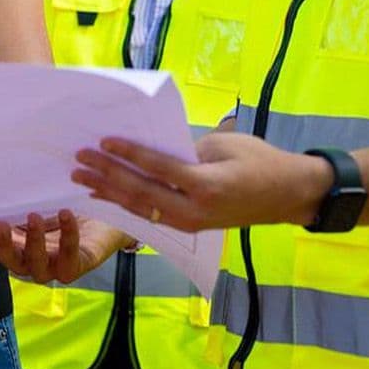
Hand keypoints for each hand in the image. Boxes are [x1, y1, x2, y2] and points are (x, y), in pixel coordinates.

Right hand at [0, 209, 123, 283]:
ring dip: (33, 242)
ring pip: (36, 265)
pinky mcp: (76, 266)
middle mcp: (27, 259)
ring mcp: (51, 267)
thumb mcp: (36, 199)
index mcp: (11, 241)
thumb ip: (16, 195)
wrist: (103, 219)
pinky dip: (67, 236)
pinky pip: (70, 257)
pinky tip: (66, 215)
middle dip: (0, 244)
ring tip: (34, 217)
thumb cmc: (62, 206)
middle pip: (7, 259)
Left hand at [72, 131, 330, 231]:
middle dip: (107, 175)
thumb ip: (187, 151)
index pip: (157, 169)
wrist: (289, 194)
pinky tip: (106, 197)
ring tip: (81, 180)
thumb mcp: (225, 146)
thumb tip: (153, 152)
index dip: (128, 155)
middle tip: (78, 160)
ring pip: (141, 209)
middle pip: (141, 192)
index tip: (103, 141)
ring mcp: (191, 223)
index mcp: (205, 185)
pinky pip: (151, 216)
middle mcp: (194, 210)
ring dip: (109, 193)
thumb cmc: (261, 161)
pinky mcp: (190, 227)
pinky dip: (126, 205)